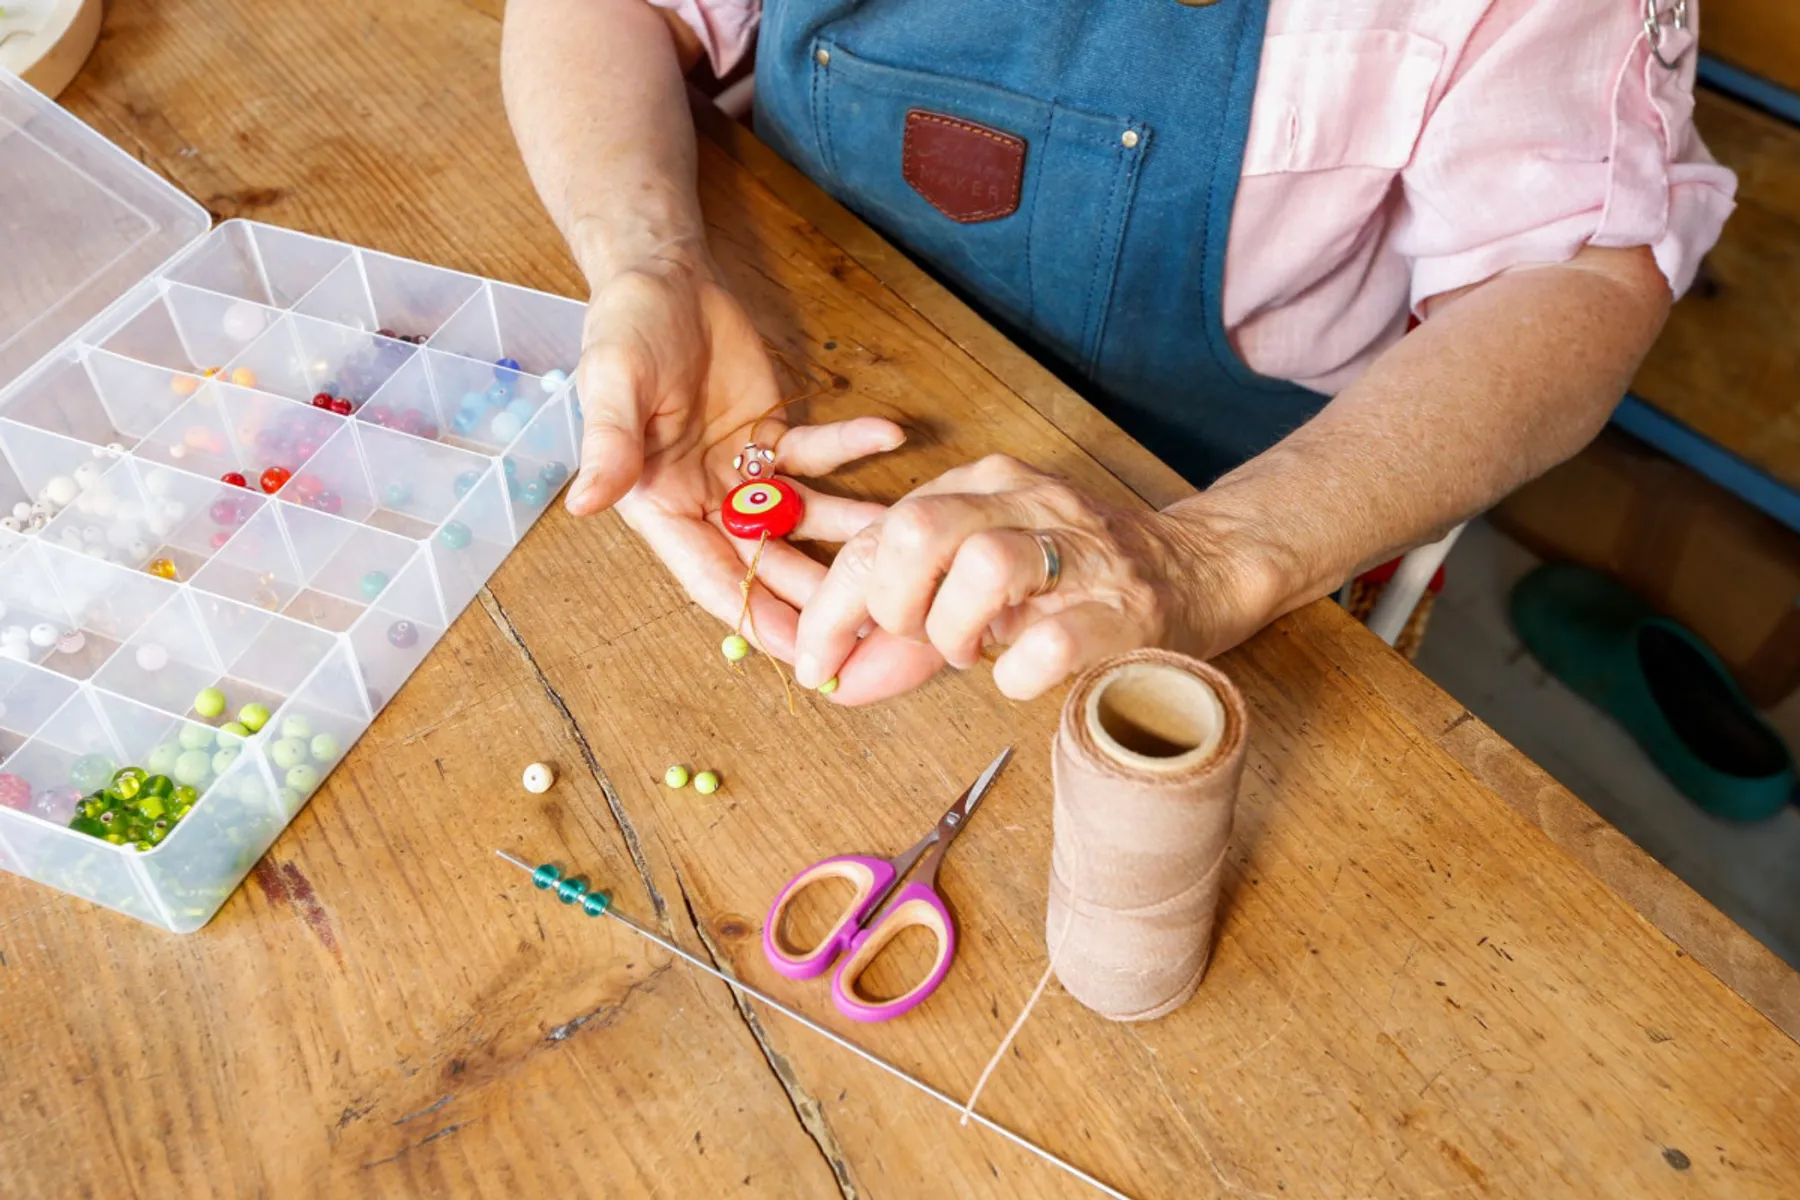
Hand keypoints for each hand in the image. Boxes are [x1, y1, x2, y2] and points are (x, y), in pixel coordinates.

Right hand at [566, 249, 908, 658]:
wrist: (661, 272)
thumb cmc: (624, 327)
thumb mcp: (612, 384)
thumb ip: (608, 445)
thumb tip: (583, 504)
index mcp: (659, 504)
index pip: (711, 576)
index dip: (755, 617)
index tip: (800, 655)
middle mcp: (702, 500)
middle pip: (765, 562)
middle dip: (814, 595)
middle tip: (869, 626)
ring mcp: (740, 472)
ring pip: (800, 518)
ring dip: (846, 533)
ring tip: (896, 545)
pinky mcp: (771, 436)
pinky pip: (817, 454)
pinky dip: (852, 447)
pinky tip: (890, 436)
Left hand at [795, 455, 1270, 703]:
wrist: (1203, 569)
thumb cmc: (1077, 581)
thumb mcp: (986, 581)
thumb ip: (909, 622)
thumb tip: (832, 677)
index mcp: (984, 485)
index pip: (880, 531)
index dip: (833, 604)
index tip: (816, 661)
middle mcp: (1029, 503)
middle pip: (918, 528)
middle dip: (891, 603)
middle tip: (915, 640)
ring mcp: (1082, 552)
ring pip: (982, 567)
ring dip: (955, 633)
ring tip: (976, 653)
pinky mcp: (1125, 610)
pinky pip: (1050, 641)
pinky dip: (1017, 672)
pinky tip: (1022, 674)